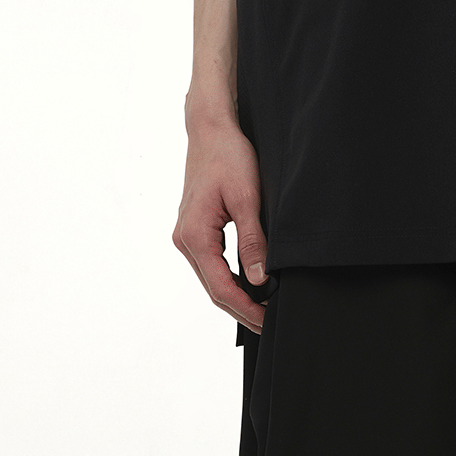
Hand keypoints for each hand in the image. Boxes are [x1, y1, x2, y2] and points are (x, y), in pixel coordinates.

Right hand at [173, 105, 268, 328]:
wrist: (211, 131)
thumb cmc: (229, 157)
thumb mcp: (247, 199)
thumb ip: (253, 241)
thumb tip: (261, 280)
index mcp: (194, 235)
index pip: (222, 287)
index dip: (247, 308)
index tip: (269, 320)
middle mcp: (185, 240)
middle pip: (215, 289)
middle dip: (243, 310)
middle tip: (271, 324)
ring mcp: (187, 236)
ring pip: (213, 279)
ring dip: (237, 297)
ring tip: (265, 311)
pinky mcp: (195, 231)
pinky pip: (212, 265)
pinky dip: (231, 280)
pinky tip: (251, 287)